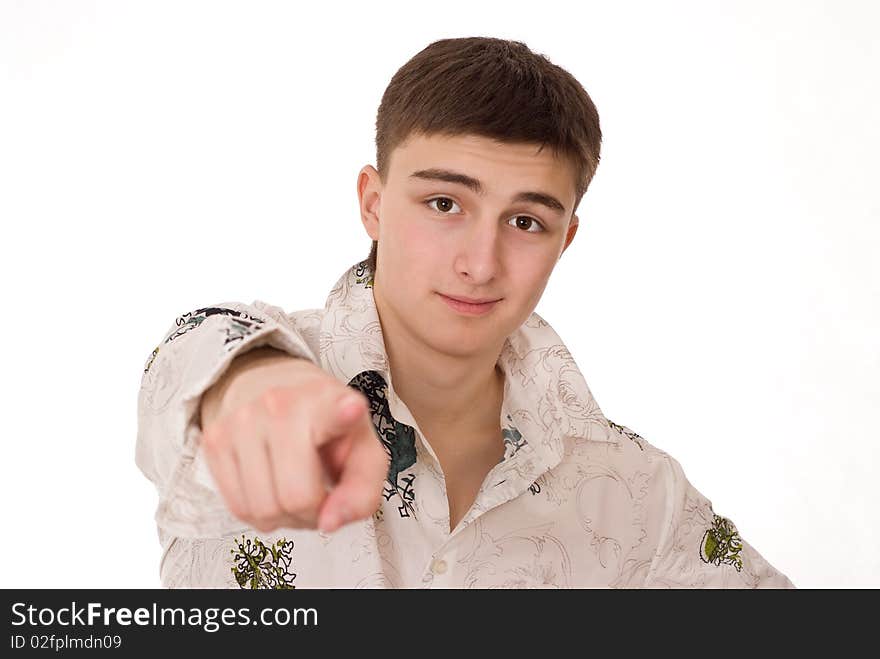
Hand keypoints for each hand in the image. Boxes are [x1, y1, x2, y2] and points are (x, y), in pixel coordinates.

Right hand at [199, 355, 387, 534]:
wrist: (274, 387)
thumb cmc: (326, 425)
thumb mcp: (362, 452)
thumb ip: (361, 493)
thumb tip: (329, 523)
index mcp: (328, 404)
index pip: (335, 410)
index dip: (345, 413)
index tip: (352, 408)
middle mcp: (281, 405)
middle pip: (296, 497)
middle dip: (312, 514)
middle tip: (319, 495)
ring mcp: (242, 420)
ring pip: (263, 510)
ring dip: (284, 517)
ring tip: (295, 489)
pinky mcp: (215, 439)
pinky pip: (238, 508)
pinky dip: (260, 514)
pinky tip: (272, 489)